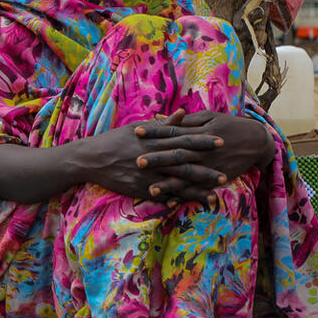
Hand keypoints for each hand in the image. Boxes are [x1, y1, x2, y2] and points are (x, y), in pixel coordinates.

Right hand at [64, 121, 228, 204]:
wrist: (91, 158)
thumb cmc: (115, 140)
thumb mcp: (138, 128)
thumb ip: (164, 124)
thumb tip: (184, 113)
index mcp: (154, 140)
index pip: (184, 139)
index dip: (203, 141)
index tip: (220, 141)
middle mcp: (153, 157)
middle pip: (185, 163)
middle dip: (206, 169)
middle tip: (226, 173)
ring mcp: (147, 175)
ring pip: (177, 182)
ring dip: (197, 189)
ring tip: (215, 194)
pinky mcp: (140, 188)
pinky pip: (162, 195)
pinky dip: (177, 199)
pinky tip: (191, 204)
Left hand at [136, 109, 273, 185]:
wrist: (256, 141)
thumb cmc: (228, 125)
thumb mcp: (208, 117)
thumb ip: (184, 121)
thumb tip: (160, 118)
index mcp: (198, 132)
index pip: (172, 131)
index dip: (154, 132)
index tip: (136, 132)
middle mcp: (202, 150)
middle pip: (176, 154)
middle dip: (157, 159)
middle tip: (138, 161)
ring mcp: (209, 166)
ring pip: (186, 176)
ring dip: (168, 184)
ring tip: (151, 189)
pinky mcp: (216, 178)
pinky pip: (198, 189)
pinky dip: (185, 197)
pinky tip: (171, 203)